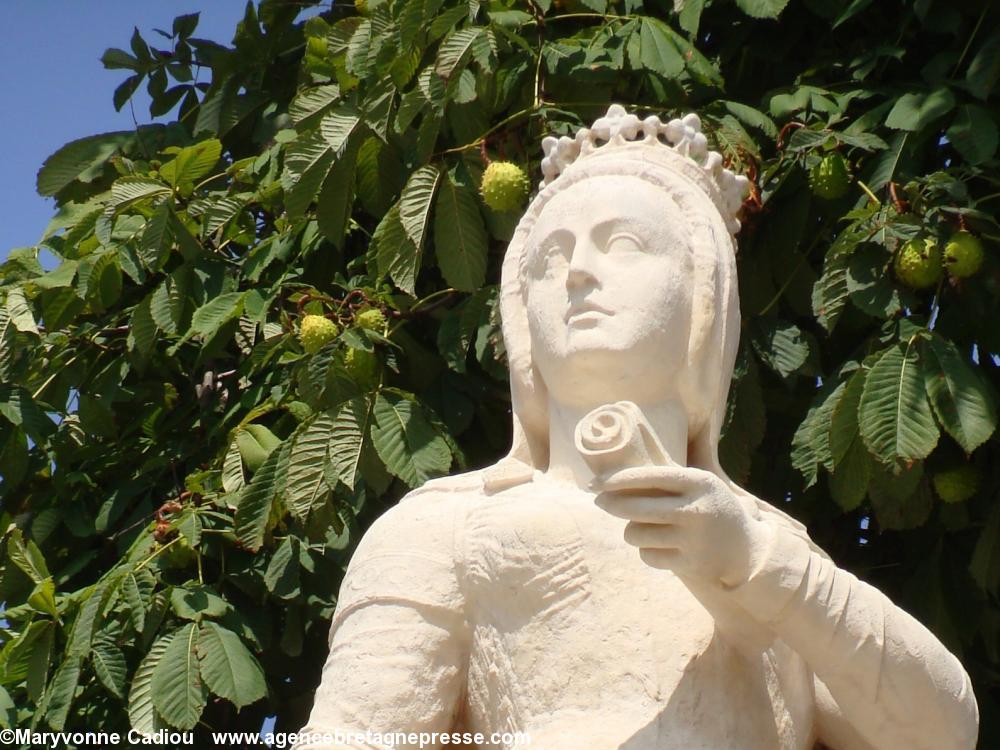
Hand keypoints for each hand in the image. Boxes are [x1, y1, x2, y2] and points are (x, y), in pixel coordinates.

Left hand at [594, 465, 771, 586]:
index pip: (647, 477)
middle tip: (600, 501)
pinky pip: (647, 556)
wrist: (748, 550)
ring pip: (635, 534)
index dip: (615, 479)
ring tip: (641, 527)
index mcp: (697, 482)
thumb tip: (613, 475)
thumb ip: (665, 476)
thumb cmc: (710, 507)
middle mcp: (695, 509)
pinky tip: (658, 545)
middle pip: (634, 507)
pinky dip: (646, 551)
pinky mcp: (690, 564)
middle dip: (610, 504)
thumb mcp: (699, 482)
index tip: (595, 483)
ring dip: (631, 531)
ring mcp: (693, 539)